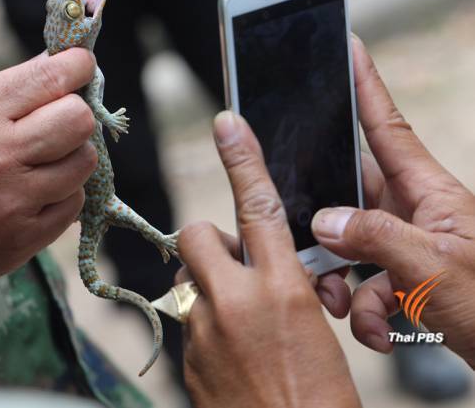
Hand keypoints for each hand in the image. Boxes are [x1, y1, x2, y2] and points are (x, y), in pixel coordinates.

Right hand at [0, 49, 97, 302]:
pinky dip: (62, 193)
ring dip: (71, 155)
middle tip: (58, 119)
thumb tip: (57, 67)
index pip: (49, 78)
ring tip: (43, 159)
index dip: (77, 65)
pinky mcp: (22, 240)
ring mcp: (12, 203)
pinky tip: (35, 192)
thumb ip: (2, 94)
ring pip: (83, 162)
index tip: (81, 64)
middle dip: (76, 112)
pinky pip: (73, 204)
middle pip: (79, 120)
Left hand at [178, 111, 360, 407]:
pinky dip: (202, 322)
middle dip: (210, 241)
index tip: (226, 124)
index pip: (258, 208)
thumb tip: (260, 269)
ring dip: (205, 285)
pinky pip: (185, 318)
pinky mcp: (186, 357)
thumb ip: (281, 287)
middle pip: (196, 234)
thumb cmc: (320, 397)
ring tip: (235, 316)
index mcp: (281, 290)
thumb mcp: (315, 328)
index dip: (242, 160)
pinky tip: (228, 350)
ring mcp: (203, 330)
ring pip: (185, 278)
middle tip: (233, 265)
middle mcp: (235, 302)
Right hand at [311, 37, 474, 366]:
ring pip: (349, 245)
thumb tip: (324, 220)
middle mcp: (415, 214)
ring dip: (340, 281)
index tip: (348, 49)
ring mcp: (410, 248)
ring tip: (347, 307)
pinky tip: (380, 333)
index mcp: (429, 193)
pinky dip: (363, 311)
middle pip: (349, 195)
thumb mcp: (436, 269)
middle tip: (307, 243)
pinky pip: (366, 285)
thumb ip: (376, 238)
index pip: (387, 127)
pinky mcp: (409, 280)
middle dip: (324, 225)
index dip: (365, 86)